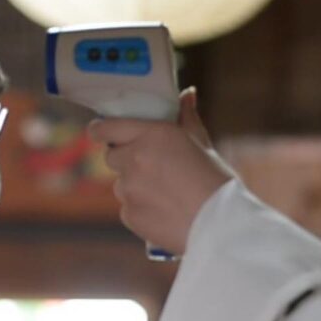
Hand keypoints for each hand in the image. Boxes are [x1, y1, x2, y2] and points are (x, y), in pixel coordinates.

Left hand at [89, 88, 232, 254]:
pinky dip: (140, 211)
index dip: (101, 130)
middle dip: (126, 161)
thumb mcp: (202, 144)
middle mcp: (134, 158)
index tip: (100, 133)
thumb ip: (187, 118)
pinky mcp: (130, 216)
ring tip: (164, 197)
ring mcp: (129, 189)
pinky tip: (164, 214)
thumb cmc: (216, 183)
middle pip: (112, 157)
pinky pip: (128, 210)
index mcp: (151, 134)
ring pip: (121, 186)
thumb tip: (187, 95)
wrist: (220, 225)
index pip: (106, 128)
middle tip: (150, 170)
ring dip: (134, 188)